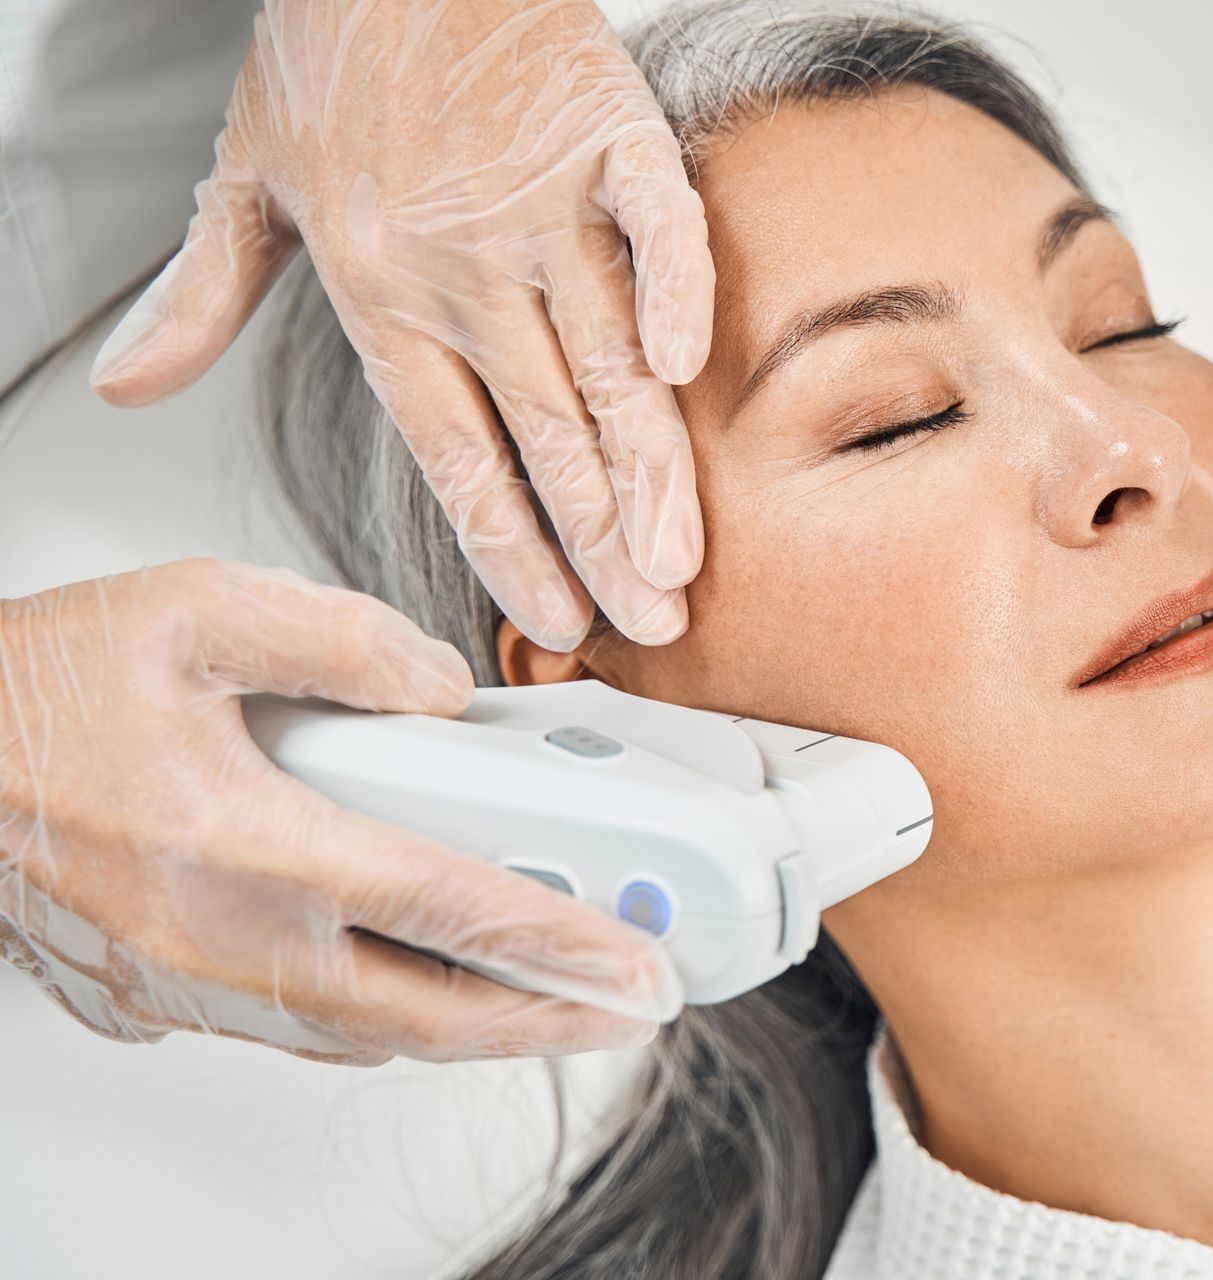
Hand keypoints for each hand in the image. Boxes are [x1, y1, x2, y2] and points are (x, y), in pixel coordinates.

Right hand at [0, 560, 683, 1065]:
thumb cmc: (36, 689)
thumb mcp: (196, 608)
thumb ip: (345, 640)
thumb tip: (443, 693)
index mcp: (244, 844)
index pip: (443, 908)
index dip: (558, 941)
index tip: (638, 963)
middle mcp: (223, 941)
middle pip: (426, 1013)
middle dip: (547, 1019)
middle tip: (629, 1006)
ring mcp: (190, 986)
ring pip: (367, 1035)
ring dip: (472, 1026)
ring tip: (552, 999)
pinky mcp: (163, 999)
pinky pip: (305, 1028)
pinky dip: (388, 1016)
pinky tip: (429, 984)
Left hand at [90, 0, 713, 649]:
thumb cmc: (334, 45)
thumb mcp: (244, 170)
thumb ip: (201, 292)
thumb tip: (129, 381)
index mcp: (380, 285)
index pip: (457, 452)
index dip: (510, 544)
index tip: (555, 617)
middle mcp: (465, 265)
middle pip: (545, 433)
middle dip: (600, 542)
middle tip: (647, 623)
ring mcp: (542, 206)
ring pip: (607, 360)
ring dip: (649, 467)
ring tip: (679, 555)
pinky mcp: (607, 141)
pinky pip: (656, 226)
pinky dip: (676, 290)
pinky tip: (689, 370)